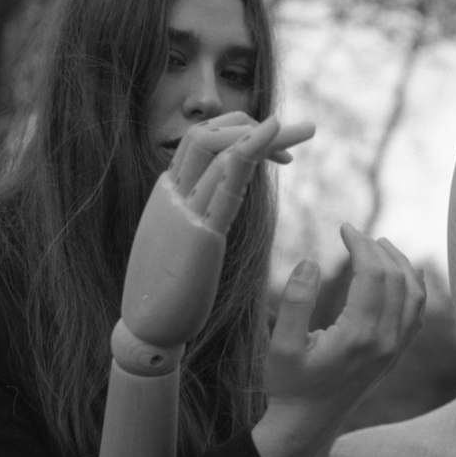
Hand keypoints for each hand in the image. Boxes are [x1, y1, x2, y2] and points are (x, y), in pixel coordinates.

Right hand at [122, 113, 314, 347]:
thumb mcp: (180, 243)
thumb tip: (210, 211)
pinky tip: (272, 135)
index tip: (284, 153)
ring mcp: (181, 209)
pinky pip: (223, 180)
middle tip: (307, 131)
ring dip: (267, 134)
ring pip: (215, 147)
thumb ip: (194, 219)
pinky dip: (248, 150)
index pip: (202, 142)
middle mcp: (171, 193)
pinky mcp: (198, 232)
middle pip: (208, 134)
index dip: (243, 135)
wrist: (147, 332)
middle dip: (256, 124)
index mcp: (167, 194)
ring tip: (309, 129)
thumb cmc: (168, 294)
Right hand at [253, 225, 425, 456]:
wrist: (307, 425)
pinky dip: (413, 286)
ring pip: (415, 295)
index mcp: (359, 336)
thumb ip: (294, 302)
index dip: (361, 245)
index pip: (374, 274)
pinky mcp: (396, 354)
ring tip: (381, 244)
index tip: (345, 228)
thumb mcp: (280, 346)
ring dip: (401, 264)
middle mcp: (385, 341)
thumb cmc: (289, 385)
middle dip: (378, 249)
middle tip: (355, 233)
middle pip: (396, 279)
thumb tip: (310, 262)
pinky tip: (400, 273)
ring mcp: (395, 349)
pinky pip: (416, 313)